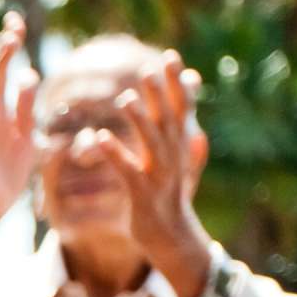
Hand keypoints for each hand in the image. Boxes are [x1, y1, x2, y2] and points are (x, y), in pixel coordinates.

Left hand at [83, 50, 213, 296]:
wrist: (172, 239)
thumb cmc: (170, 199)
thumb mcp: (180, 167)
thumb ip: (186, 141)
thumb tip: (197, 118)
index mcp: (181, 148)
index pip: (182, 110)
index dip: (177, 84)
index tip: (171, 57)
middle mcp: (174, 158)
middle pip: (169, 120)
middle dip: (161, 94)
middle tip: (150, 68)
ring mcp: (160, 176)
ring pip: (151, 143)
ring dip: (139, 119)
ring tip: (124, 98)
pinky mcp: (142, 195)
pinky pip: (127, 171)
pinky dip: (114, 154)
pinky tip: (98, 138)